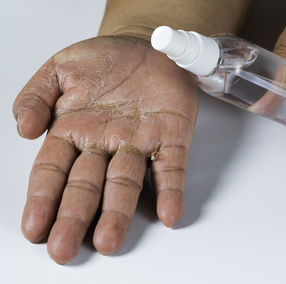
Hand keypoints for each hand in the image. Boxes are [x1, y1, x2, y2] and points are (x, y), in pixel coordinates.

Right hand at [13, 35, 197, 263]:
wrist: (148, 47)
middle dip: (75, 216)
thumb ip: (36, 96)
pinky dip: (170, 191)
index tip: (35, 227)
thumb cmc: (105, 61)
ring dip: (119, 211)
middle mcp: (105, 144)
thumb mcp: (61, 68)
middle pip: (87, 185)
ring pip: (126, 182)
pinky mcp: (172, 138)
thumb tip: (23, 129)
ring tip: (109, 239)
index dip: (43, 198)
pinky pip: (171, 168)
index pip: (54, 170)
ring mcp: (140, 143)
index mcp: (75, 130)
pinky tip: (169, 213)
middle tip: (63, 248)